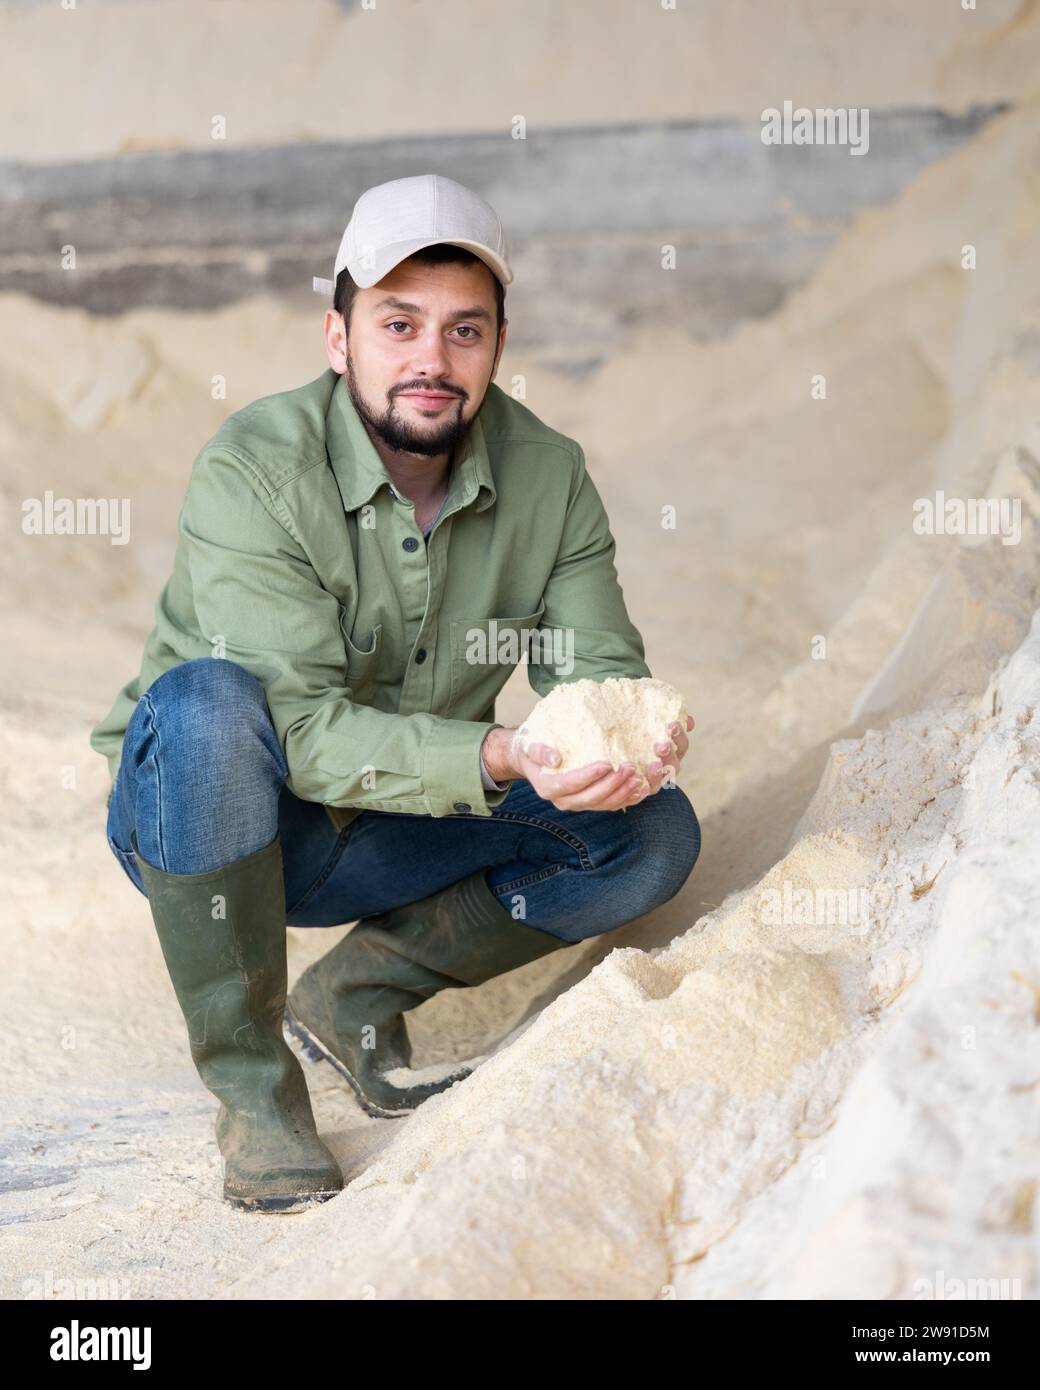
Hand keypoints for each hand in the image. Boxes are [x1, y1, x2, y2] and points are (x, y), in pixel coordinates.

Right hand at [483, 715, 693, 812]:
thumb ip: (539, 750)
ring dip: (623, 792)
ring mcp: (578, 804)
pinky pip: (611, 805)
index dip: (590, 776)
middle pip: (591, 797)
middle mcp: (564, 801)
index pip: (572, 784)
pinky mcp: (590, 803)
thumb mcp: (529, 745)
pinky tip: (641, 789)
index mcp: (549, 787)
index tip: (608, 763)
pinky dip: (627, 799)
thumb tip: (554, 757)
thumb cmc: (531, 748)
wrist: (531, 760)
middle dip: (612, 784)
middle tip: (629, 768)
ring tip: (638, 777)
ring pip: (604, 804)